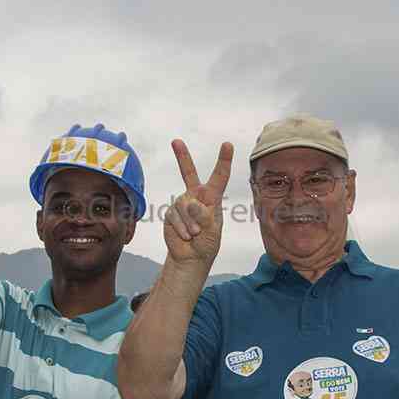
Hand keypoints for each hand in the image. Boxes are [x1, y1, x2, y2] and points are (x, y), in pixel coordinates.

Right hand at [164, 139, 233, 265]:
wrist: (190, 258)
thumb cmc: (206, 244)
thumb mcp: (212, 231)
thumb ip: (204, 217)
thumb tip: (192, 203)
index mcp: (212, 198)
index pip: (219, 177)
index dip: (223, 160)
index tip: (228, 145)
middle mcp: (196, 196)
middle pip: (188, 173)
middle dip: (182, 156)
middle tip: (175, 141)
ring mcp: (182, 203)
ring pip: (183, 205)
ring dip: (189, 222)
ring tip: (195, 234)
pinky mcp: (170, 213)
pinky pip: (174, 215)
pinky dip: (181, 227)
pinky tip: (185, 236)